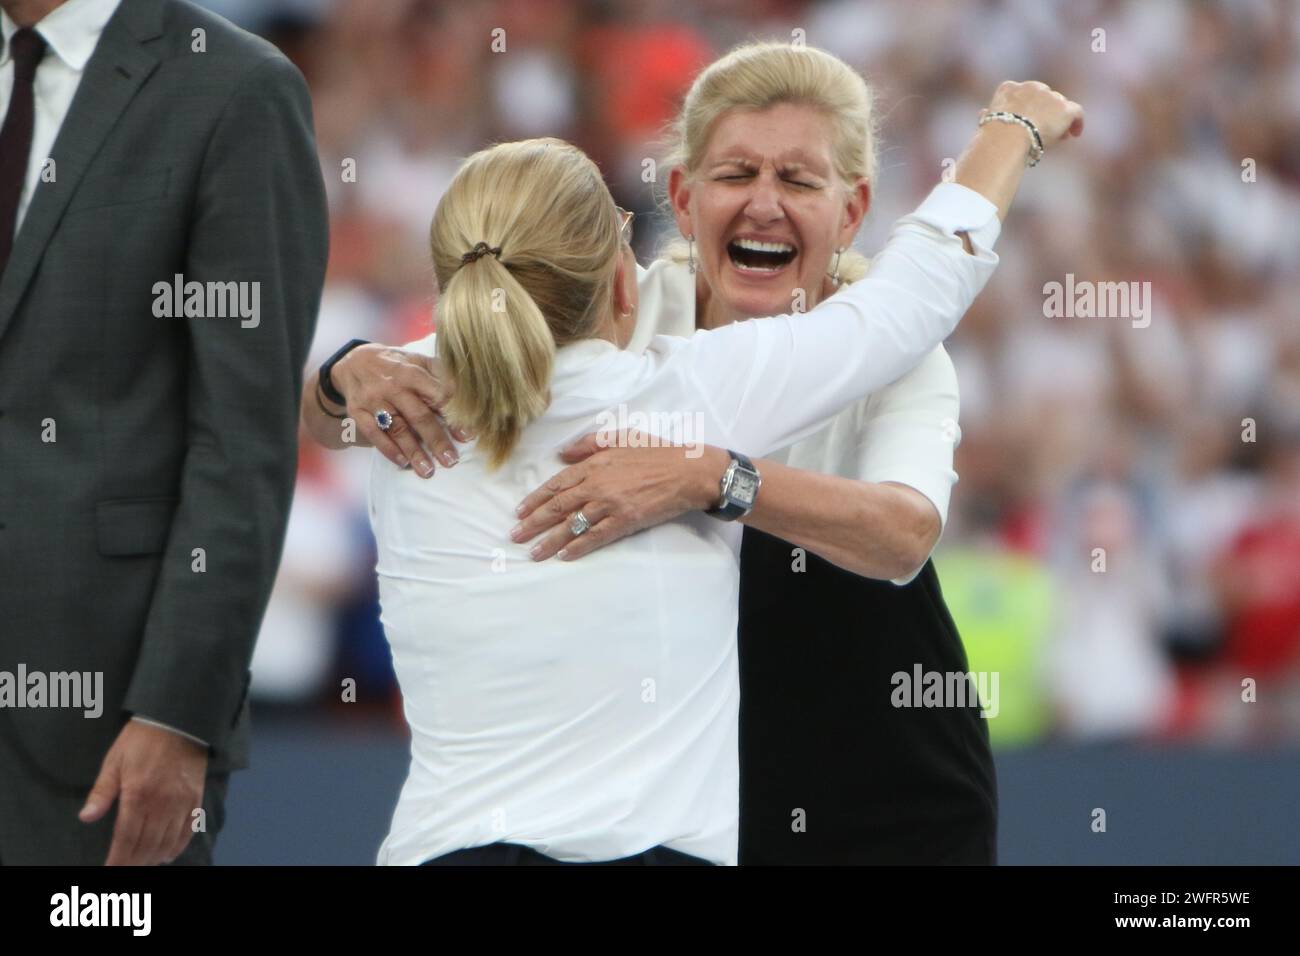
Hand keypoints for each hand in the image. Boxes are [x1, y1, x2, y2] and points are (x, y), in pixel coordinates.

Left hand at [79, 720, 208, 865]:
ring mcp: (181, 802)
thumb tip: (86, 817)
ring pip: (167, 841)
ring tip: (142, 864)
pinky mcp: (196, 798)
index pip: (126, 838)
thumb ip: (101, 792)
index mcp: (138, 795)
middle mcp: (162, 803)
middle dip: (134, 862)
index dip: (118, 859)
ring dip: (153, 858)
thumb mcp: (114, 762)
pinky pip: (188, 830)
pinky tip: (167, 854)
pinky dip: (178, 846)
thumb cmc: (141, 740)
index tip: (110, 869)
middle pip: (147, 845)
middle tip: (124, 869)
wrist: (178, 721)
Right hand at [331, 344, 468, 475]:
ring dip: (414, 452)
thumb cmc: (396, 365)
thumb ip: (440, 375)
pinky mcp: (358, 412)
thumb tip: (468, 395)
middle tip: (451, 461)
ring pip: (397, 429)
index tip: (467, 435)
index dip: (453, 416)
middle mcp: (392, 386)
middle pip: (418, 416)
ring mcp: (373, 400)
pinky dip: (388, 450)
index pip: (437, 396)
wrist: (353, 362)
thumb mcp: (417, 361)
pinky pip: (373, 434)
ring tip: (428, 471)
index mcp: (411, 371)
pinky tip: (403, 463)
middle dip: (436, 440)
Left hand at [510, 432, 728, 560]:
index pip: (557, 484)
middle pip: (558, 507)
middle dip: (534, 522)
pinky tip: (564, 556)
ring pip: (573, 525)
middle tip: (515, 536)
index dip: (536, 499)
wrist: (687, 472)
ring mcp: (610, 504)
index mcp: (594, 464)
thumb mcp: (621, 436)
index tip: (520, 511)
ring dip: (550, 540)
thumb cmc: (656, 452)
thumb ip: (588, 444)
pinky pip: (596, 537)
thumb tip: (562, 454)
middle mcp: (597, 484)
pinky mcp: (625, 521)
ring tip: (533, 552)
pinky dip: (578, 547)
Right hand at [986, 80, 1083, 146]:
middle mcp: (1031, 87)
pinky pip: (1076, 113)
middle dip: (1046, 113)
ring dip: (1059, 120)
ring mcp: (1049, 96)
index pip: (1023, 94)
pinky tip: (1076, 134)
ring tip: (1060, 138)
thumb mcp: (986, 122)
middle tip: (1047, 130)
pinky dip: (1077, 122)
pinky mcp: (1064, 108)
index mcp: (1008, 89)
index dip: (1028, 108)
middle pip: (1044, 98)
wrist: (1006, 139)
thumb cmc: (991, 136)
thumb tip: (983, 113)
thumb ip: (989, 115)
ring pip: (1059, 106)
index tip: (1028, 120)